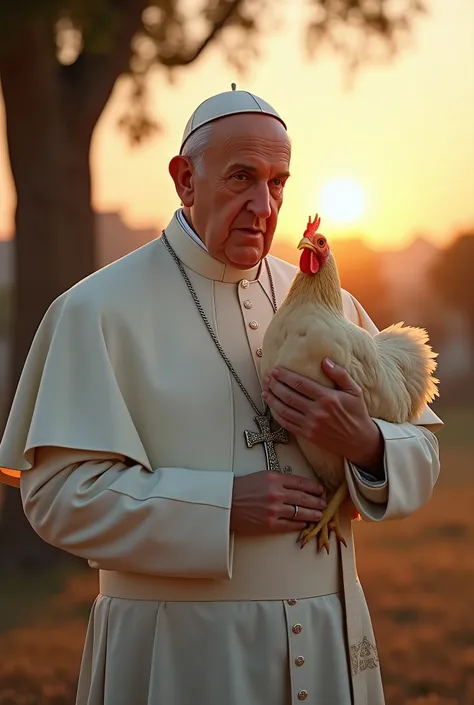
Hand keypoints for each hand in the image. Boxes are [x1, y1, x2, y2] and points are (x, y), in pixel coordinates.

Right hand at [230, 470, 326, 534]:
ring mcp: (274, 510)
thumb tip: (298, 486)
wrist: (226, 502)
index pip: (301, 482)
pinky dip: (299, 524)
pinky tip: (305, 523)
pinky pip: (290, 525)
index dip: (314, 487)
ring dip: (313, 514)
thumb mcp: (262, 476)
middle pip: (304, 498)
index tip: (320, 490)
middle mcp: (276, 494)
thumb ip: (280, 480)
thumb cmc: (242, 488)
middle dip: (317, 501)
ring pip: (300, 512)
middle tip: (324, 503)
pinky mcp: (270, 524)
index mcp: (274, 478)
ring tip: (320, 514)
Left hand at [262, 359, 383, 468]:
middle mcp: (317, 411)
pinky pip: (287, 424)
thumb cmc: (357, 413)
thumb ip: (340, 374)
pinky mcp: (307, 435)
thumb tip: (324, 360)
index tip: (276, 370)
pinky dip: (277, 415)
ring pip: (285, 410)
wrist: (359, 441)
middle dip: (275, 385)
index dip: (285, 376)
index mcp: (327, 398)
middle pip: (289, 395)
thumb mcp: (354, 391)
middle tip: (267, 377)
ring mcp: (311, 425)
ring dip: (272, 399)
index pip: (300, 384)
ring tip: (265, 390)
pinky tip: (272, 407)